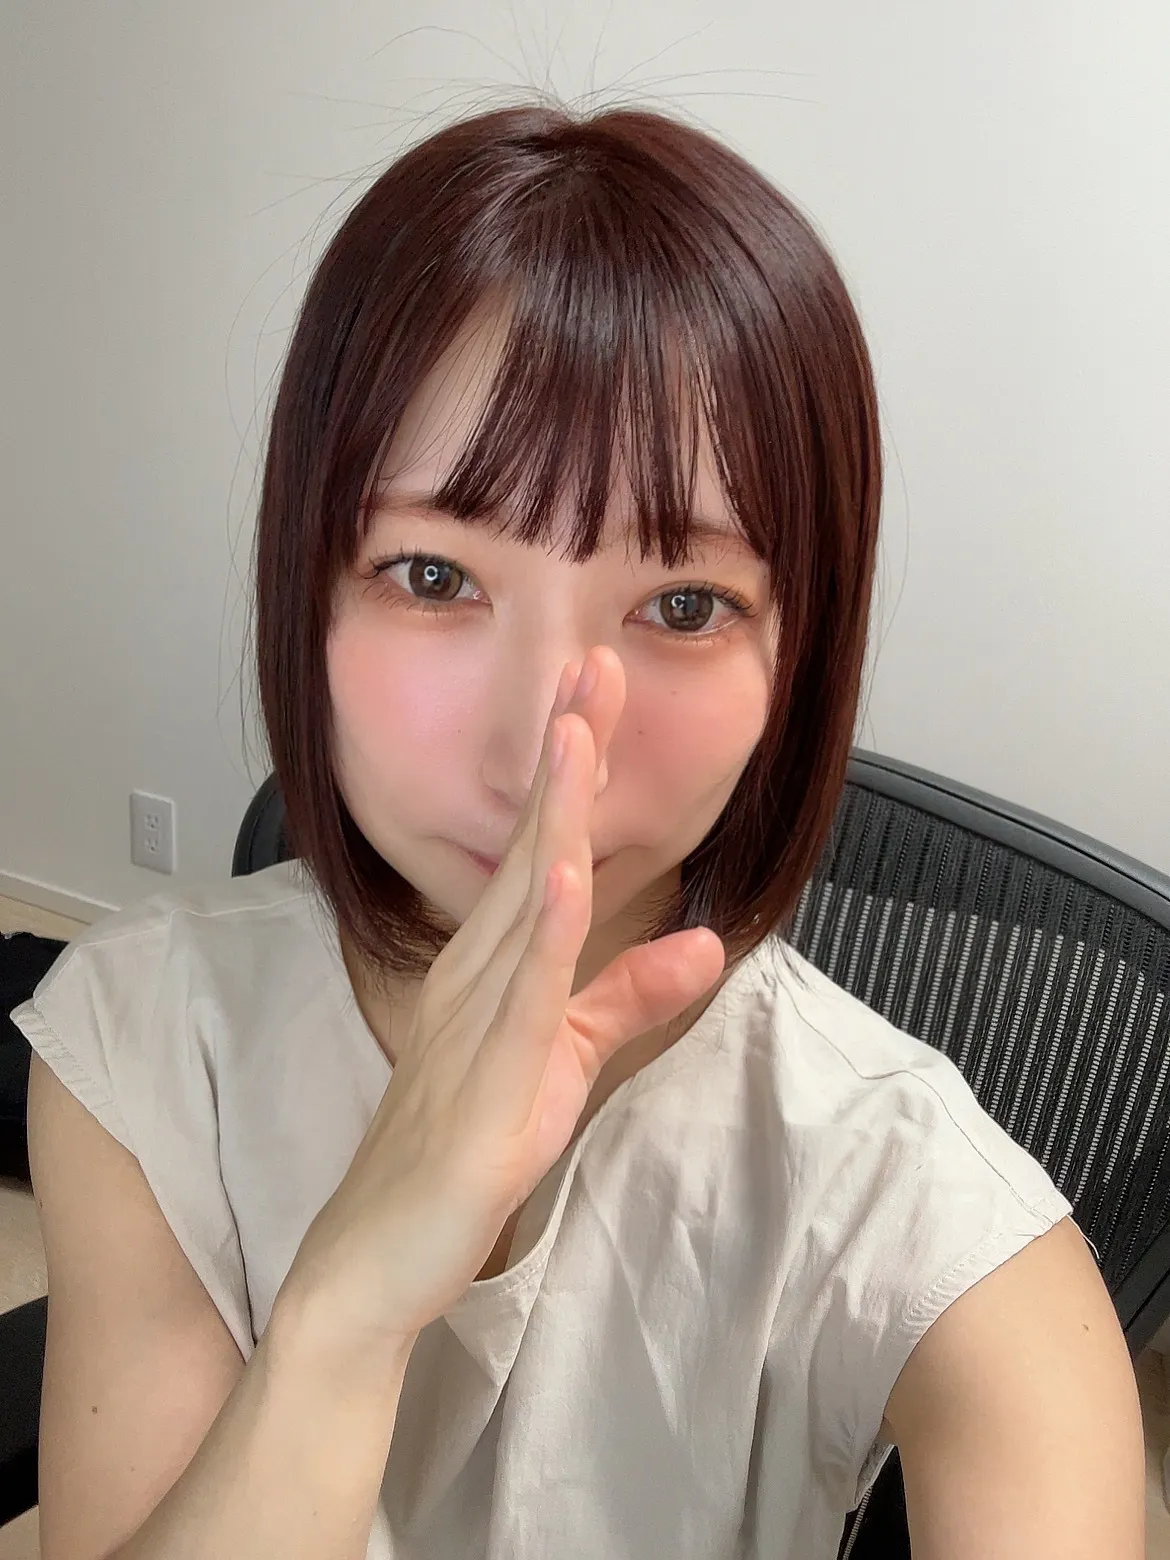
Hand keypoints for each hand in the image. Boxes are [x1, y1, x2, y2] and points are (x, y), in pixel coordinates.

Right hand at [277, 647, 726, 1356]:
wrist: (380, 1250)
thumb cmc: (464, 1145)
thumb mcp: (566, 1059)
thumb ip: (628, 997)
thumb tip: (704, 944)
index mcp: (495, 962)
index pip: (541, 846)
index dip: (574, 768)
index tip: (600, 691)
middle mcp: (477, 972)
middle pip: (531, 846)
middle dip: (565, 755)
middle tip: (591, 665)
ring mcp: (473, 1019)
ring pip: (522, 900)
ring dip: (553, 815)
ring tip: (578, 733)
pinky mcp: (484, 1081)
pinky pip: (520, 997)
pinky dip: (544, 933)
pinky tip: (561, 876)